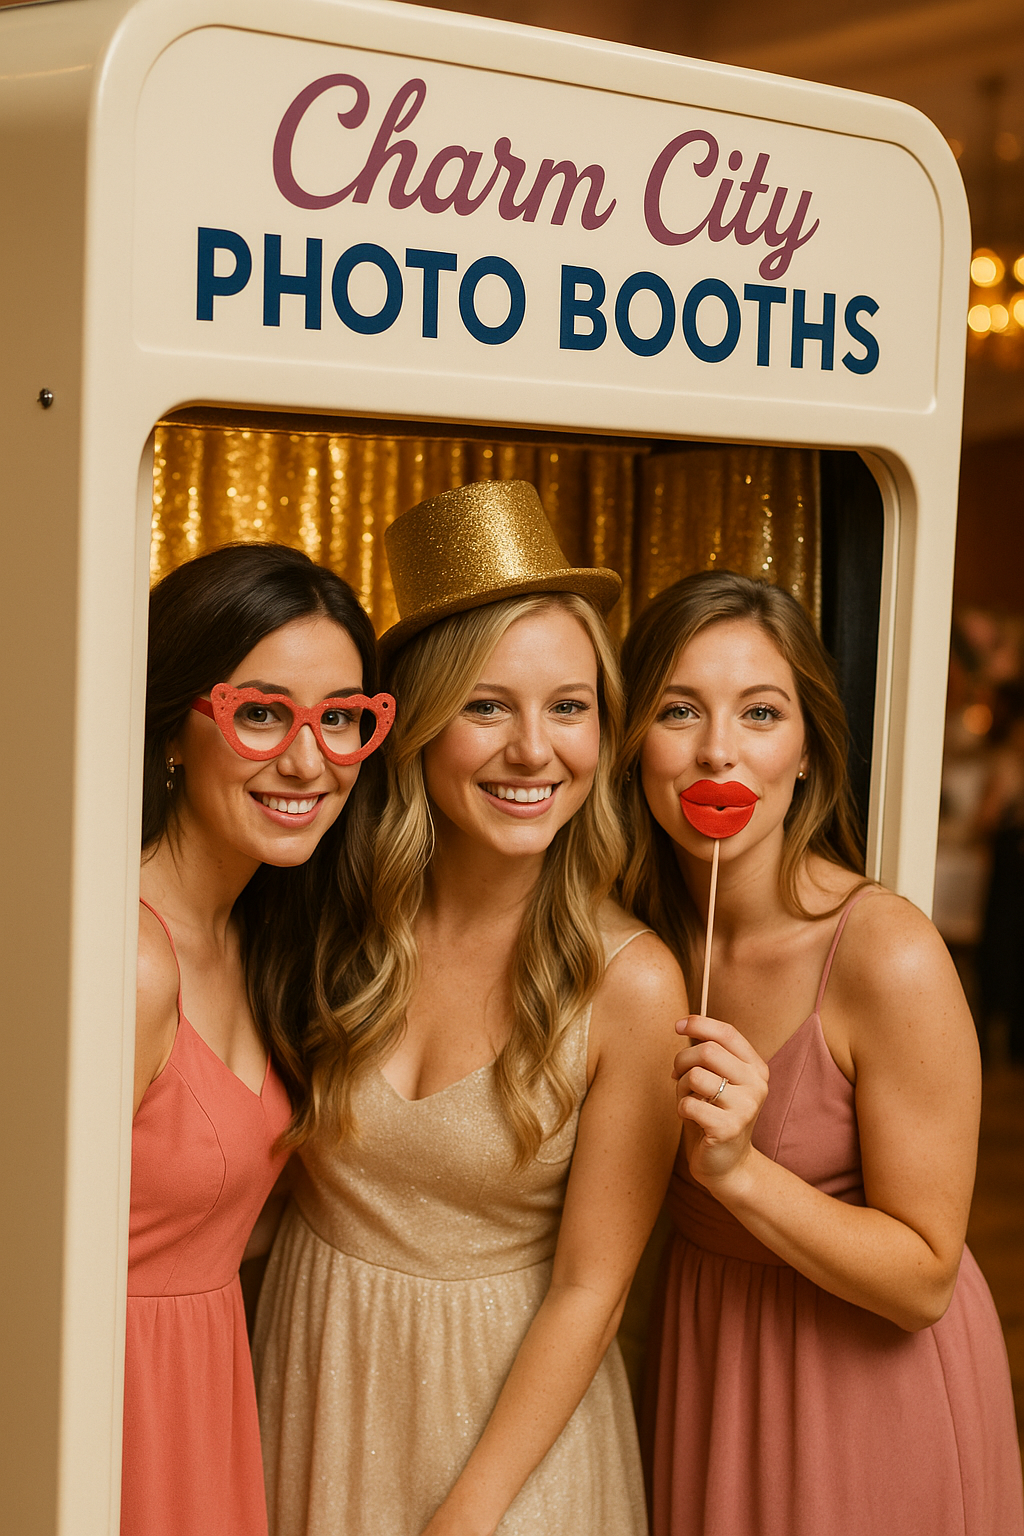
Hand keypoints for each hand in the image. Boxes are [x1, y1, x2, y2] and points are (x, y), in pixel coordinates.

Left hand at [673, 1014, 768, 1190]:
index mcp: (756, 1069)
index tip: (678, 1026)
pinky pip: (688, 1103)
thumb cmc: (716, 1115)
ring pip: (695, 1076)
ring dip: (680, 1086)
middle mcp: (757, 1085)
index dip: (699, 1024)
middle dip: (682, 1059)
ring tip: (688, 1099)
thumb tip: (684, 1025)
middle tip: (677, 1075)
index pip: (728, 1033)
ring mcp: (745, 1107)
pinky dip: (681, 1108)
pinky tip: (691, 1117)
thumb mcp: (720, 1080)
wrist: (728, 1164)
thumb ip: (710, 1055)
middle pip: (708, 1051)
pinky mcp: (728, 1128)